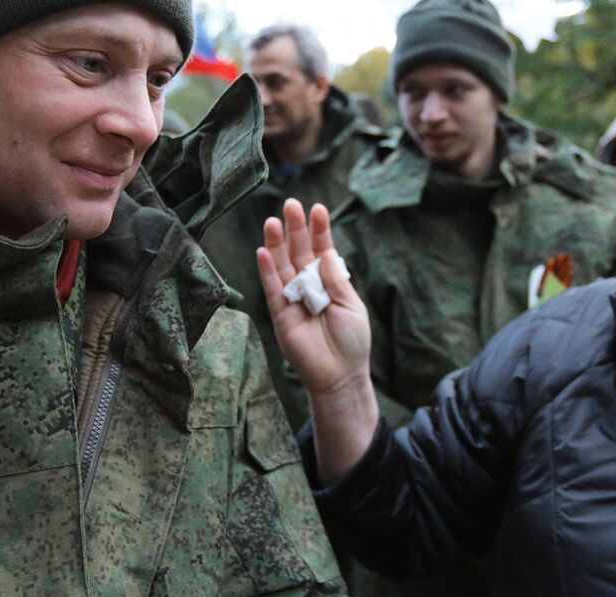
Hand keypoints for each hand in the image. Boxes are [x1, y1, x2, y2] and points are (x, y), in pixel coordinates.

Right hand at [257, 199, 371, 397]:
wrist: (339, 375)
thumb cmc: (352, 342)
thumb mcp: (351, 306)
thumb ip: (335, 280)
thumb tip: (326, 252)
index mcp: (331, 282)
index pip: (322, 250)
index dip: (319, 231)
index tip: (317, 208)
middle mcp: (310, 286)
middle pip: (300, 252)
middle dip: (296, 228)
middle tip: (291, 203)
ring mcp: (293, 298)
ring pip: (283, 266)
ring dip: (277, 243)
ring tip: (273, 220)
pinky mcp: (280, 314)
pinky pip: (272, 288)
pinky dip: (267, 270)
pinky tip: (263, 251)